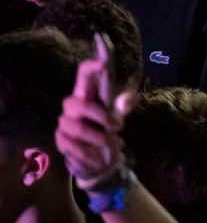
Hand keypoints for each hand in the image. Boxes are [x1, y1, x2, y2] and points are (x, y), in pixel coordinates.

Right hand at [55, 58, 135, 189]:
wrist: (99, 158)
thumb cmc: (108, 129)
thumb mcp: (118, 115)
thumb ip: (123, 106)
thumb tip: (129, 97)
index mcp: (87, 94)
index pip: (83, 75)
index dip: (90, 68)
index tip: (103, 64)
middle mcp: (72, 106)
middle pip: (79, 104)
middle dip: (102, 116)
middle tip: (119, 126)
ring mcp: (64, 123)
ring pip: (79, 128)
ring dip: (101, 138)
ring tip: (115, 144)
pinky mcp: (61, 141)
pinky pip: (75, 147)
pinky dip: (92, 153)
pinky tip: (101, 157)